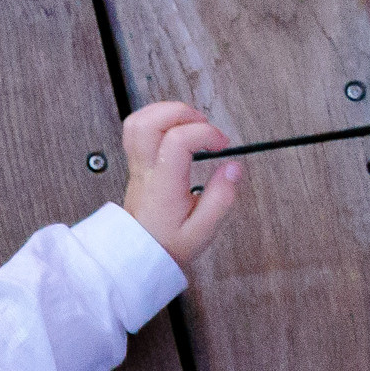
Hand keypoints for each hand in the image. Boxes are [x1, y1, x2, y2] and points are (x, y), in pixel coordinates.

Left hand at [120, 102, 241, 269]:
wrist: (137, 258)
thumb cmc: (167, 245)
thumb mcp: (202, 232)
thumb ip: (221, 199)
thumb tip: (233, 168)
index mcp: (163, 185)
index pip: (177, 140)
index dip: (205, 132)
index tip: (222, 144)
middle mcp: (145, 172)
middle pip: (148, 122)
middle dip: (181, 112)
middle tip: (202, 125)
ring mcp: (137, 167)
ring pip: (137, 123)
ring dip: (166, 113)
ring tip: (190, 125)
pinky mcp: (136, 166)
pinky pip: (136, 132)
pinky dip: (157, 121)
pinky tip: (175, 131)